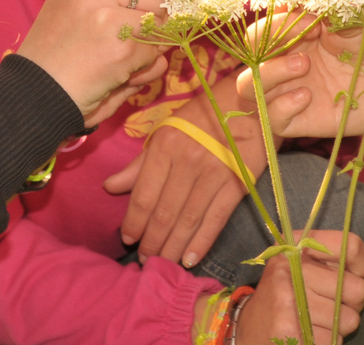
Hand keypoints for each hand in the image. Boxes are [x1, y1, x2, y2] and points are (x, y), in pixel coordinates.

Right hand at [17, 0, 172, 121]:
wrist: (33, 91)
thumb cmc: (61, 47)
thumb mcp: (82, 0)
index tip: (142, 10)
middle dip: (154, 21)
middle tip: (122, 39)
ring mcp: (107, 15)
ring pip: (161, 25)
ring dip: (147, 47)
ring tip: (113, 56)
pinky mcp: (120, 46)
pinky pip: (154, 54)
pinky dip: (141, 68)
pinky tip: (112, 72)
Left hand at [105, 73, 267, 268]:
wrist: (253, 100)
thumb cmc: (204, 115)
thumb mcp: (168, 130)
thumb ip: (140, 162)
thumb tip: (110, 187)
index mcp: (166, 145)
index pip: (144, 195)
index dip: (133, 222)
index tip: (128, 239)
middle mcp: (188, 160)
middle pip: (164, 212)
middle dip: (152, 242)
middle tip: (145, 260)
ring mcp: (215, 171)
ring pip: (188, 220)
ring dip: (173, 247)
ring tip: (164, 263)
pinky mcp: (239, 181)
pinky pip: (217, 218)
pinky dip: (202, 241)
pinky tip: (191, 258)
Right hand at [194, 231, 363, 344]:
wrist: (247, 331)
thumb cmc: (288, 299)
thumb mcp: (305, 269)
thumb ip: (336, 261)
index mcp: (298, 245)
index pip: (352, 246)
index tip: (357, 276)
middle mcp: (291, 265)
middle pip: (358, 289)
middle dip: (351, 306)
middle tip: (329, 308)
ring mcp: (287, 296)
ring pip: (349, 320)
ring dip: (337, 329)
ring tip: (314, 325)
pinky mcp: (286, 327)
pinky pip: (332, 341)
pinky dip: (325, 344)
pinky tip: (306, 338)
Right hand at [242, 14, 363, 139]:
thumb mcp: (358, 17)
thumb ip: (331, 3)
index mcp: (296, 31)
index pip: (265, 21)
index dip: (281, 16)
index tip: (313, 17)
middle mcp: (286, 59)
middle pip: (250, 51)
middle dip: (271, 41)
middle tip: (308, 38)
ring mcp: (290, 89)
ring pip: (248, 86)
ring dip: (269, 73)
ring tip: (302, 65)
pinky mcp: (299, 118)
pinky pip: (271, 117)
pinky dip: (281, 106)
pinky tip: (308, 96)